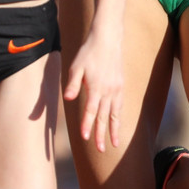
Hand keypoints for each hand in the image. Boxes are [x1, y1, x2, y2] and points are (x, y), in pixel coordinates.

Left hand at [63, 30, 123, 152]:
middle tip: (100, 150)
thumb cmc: (88, 52)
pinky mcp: (120, 85)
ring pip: (114, 114)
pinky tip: (117, 124)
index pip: (91, 111)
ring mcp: (116, 89)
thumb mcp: (76, 66)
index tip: (85, 138)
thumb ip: (73, 84)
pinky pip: (120, 106)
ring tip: (114, 145)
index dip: (87, 125)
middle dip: (101, 134)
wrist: (107, 38)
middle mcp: (108, 90)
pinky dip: (118, 117)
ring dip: (113, 130)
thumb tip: (67, 99)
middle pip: (103, 117)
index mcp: (95, 87)